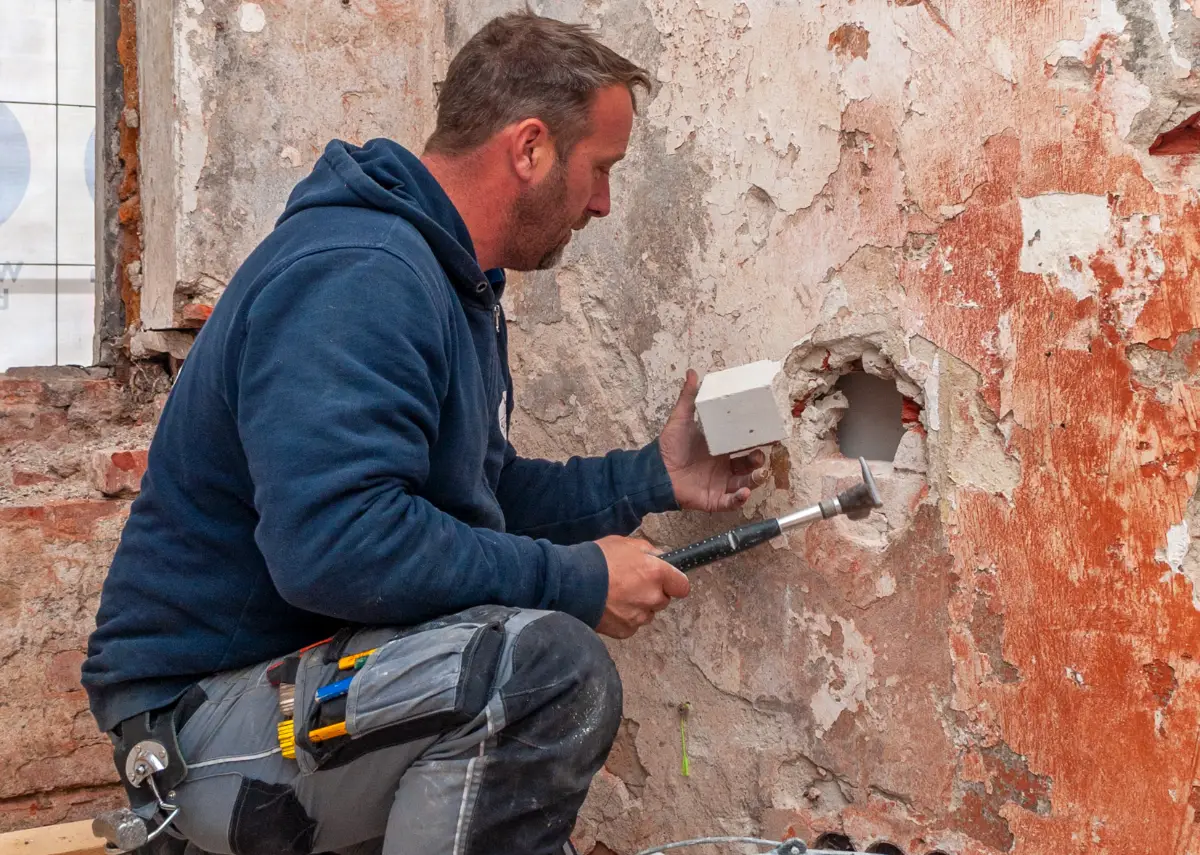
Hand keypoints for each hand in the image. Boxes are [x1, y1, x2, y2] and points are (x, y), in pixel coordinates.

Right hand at [594, 535, 689, 638]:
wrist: (571, 583)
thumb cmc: (597, 560)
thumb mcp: (625, 543)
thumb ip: (648, 551)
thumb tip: (659, 557)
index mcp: (657, 573)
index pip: (682, 586)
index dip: (674, 583)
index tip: (667, 581)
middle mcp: (652, 597)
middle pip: (663, 600)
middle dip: (652, 593)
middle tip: (631, 584)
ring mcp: (639, 616)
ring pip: (646, 613)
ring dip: (638, 607)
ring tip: (616, 596)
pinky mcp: (625, 630)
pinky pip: (631, 625)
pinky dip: (623, 618)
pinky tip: (610, 607)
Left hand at [660, 369, 768, 512]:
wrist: (654, 472)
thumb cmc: (669, 447)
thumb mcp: (680, 420)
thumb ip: (688, 398)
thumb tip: (692, 372)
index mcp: (721, 448)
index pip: (745, 444)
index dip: (759, 441)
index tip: (772, 434)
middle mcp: (723, 466)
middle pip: (749, 464)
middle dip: (758, 460)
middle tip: (760, 454)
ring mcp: (720, 483)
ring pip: (746, 482)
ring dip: (755, 478)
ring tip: (758, 472)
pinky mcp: (714, 499)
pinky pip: (731, 502)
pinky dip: (739, 498)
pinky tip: (743, 491)